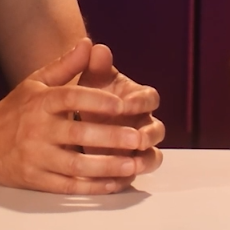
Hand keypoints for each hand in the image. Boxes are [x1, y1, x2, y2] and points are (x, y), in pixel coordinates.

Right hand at [0, 39, 163, 193]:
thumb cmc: (15, 110)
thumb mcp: (36, 83)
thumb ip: (65, 66)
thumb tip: (88, 43)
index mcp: (40, 102)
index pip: (70, 98)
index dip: (97, 100)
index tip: (123, 104)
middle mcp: (36, 130)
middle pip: (76, 135)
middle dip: (109, 137)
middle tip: (138, 137)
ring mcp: (35, 157)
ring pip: (75, 166)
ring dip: (106, 167)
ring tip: (133, 164)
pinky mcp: (35, 180)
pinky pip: (68, 187)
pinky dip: (92, 188)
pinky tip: (114, 183)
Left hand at [74, 42, 168, 167]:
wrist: (72, 119)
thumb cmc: (86, 96)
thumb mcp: (88, 80)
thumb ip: (95, 66)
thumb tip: (97, 48)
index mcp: (137, 99)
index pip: (150, 98)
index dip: (140, 102)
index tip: (124, 104)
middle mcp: (142, 123)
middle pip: (157, 130)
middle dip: (149, 135)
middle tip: (136, 139)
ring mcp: (137, 148)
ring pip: (152, 156)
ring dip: (145, 161)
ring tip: (133, 166)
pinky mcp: (127, 167)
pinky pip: (133, 176)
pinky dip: (126, 179)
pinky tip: (115, 182)